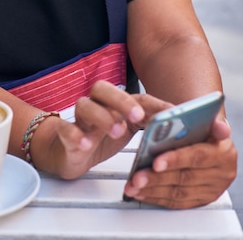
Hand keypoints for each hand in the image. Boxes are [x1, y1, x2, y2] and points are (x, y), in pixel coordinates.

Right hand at [32, 81, 170, 178]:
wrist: (68, 153)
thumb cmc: (101, 139)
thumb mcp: (128, 132)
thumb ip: (148, 127)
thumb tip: (179, 129)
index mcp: (115, 104)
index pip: (136, 97)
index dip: (154, 103)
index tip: (171, 113)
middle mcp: (96, 105)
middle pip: (103, 89)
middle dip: (121, 100)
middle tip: (137, 116)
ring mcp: (79, 119)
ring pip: (84, 106)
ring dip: (101, 116)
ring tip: (117, 131)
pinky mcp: (64, 135)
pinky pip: (65, 129)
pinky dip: (74, 134)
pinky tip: (85, 143)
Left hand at [123, 116, 236, 208]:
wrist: (210, 140)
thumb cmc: (202, 126)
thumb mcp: (204, 117)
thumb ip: (201, 118)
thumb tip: (200, 120)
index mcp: (223, 150)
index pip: (198, 156)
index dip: (176, 159)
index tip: (156, 162)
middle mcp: (222, 172)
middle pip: (185, 177)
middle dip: (158, 178)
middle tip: (137, 177)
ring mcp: (212, 189)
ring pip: (179, 192)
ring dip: (153, 189)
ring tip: (133, 184)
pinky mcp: (201, 199)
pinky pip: (177, 202)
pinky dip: (156, 197)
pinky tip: (141, 192)